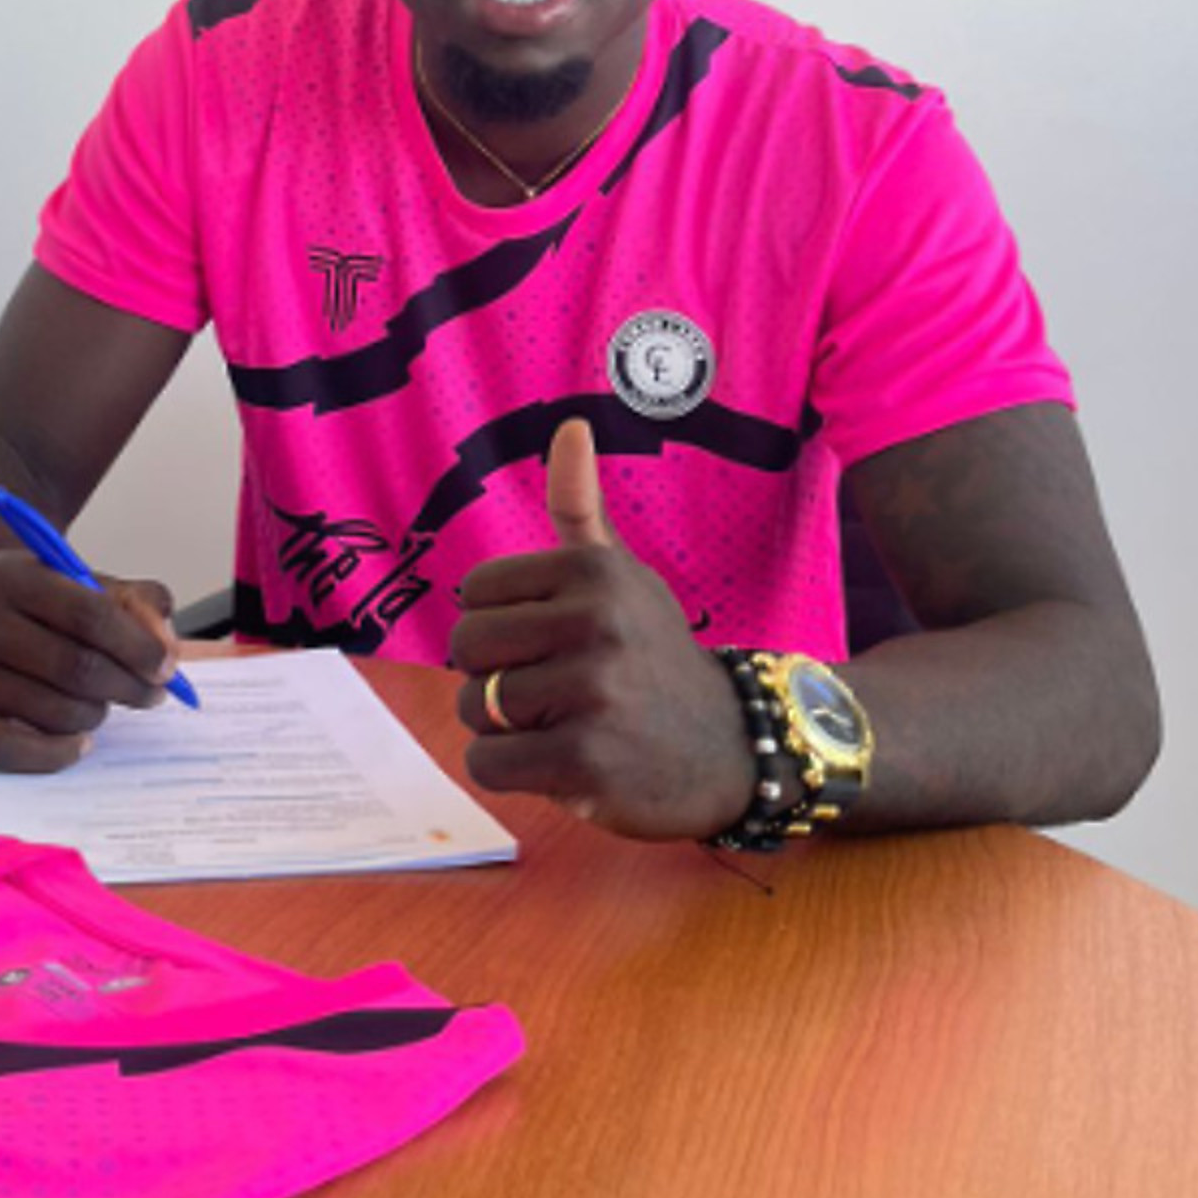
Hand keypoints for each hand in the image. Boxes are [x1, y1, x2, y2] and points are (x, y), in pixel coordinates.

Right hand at [0, 551, 180, 772]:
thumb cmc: (18, 602)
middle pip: (75, 667)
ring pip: (51, 711)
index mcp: (9, 576)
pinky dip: (54, 754)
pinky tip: (78, 742)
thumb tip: (165, 645)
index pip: (90, 615)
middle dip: (127, 686)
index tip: (166, 666)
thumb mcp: (68, 579)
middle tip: (150, 693)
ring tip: (101, 704)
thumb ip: (129, 600)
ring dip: (94, 715)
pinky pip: (8, 751)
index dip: (138, 646)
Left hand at [448, 418, 754, 838]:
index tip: (549, 642)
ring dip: (503, 729)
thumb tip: (570, 425)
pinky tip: (560, 764)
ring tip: (562, 725)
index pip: (476, 592)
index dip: (501, 624)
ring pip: (473, 707)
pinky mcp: (586, 758)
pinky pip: (489, 763)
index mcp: (592, 570)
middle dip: (491, 677)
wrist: (731, 745)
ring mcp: (592, 691)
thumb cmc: (653, 653)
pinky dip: (509, 771)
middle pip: (466, 648)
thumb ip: (580, 506)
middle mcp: (594, 621)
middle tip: (550, 691)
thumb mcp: (622, 575)